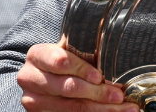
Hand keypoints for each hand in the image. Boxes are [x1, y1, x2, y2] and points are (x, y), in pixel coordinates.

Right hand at [18, 40, 136, 111]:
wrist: (42, 78)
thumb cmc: (61, 60)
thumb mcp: (67, 50)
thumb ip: (83, 50)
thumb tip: (115, 55)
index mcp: (37, 55)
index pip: (60, 62)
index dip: (82, 69)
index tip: (100, 76)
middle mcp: (30, 78)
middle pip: (68, 88)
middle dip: (98, 93)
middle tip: (120, 95)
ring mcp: (33, 100)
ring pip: (72, 107)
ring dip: (102, 108)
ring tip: (126, 108)